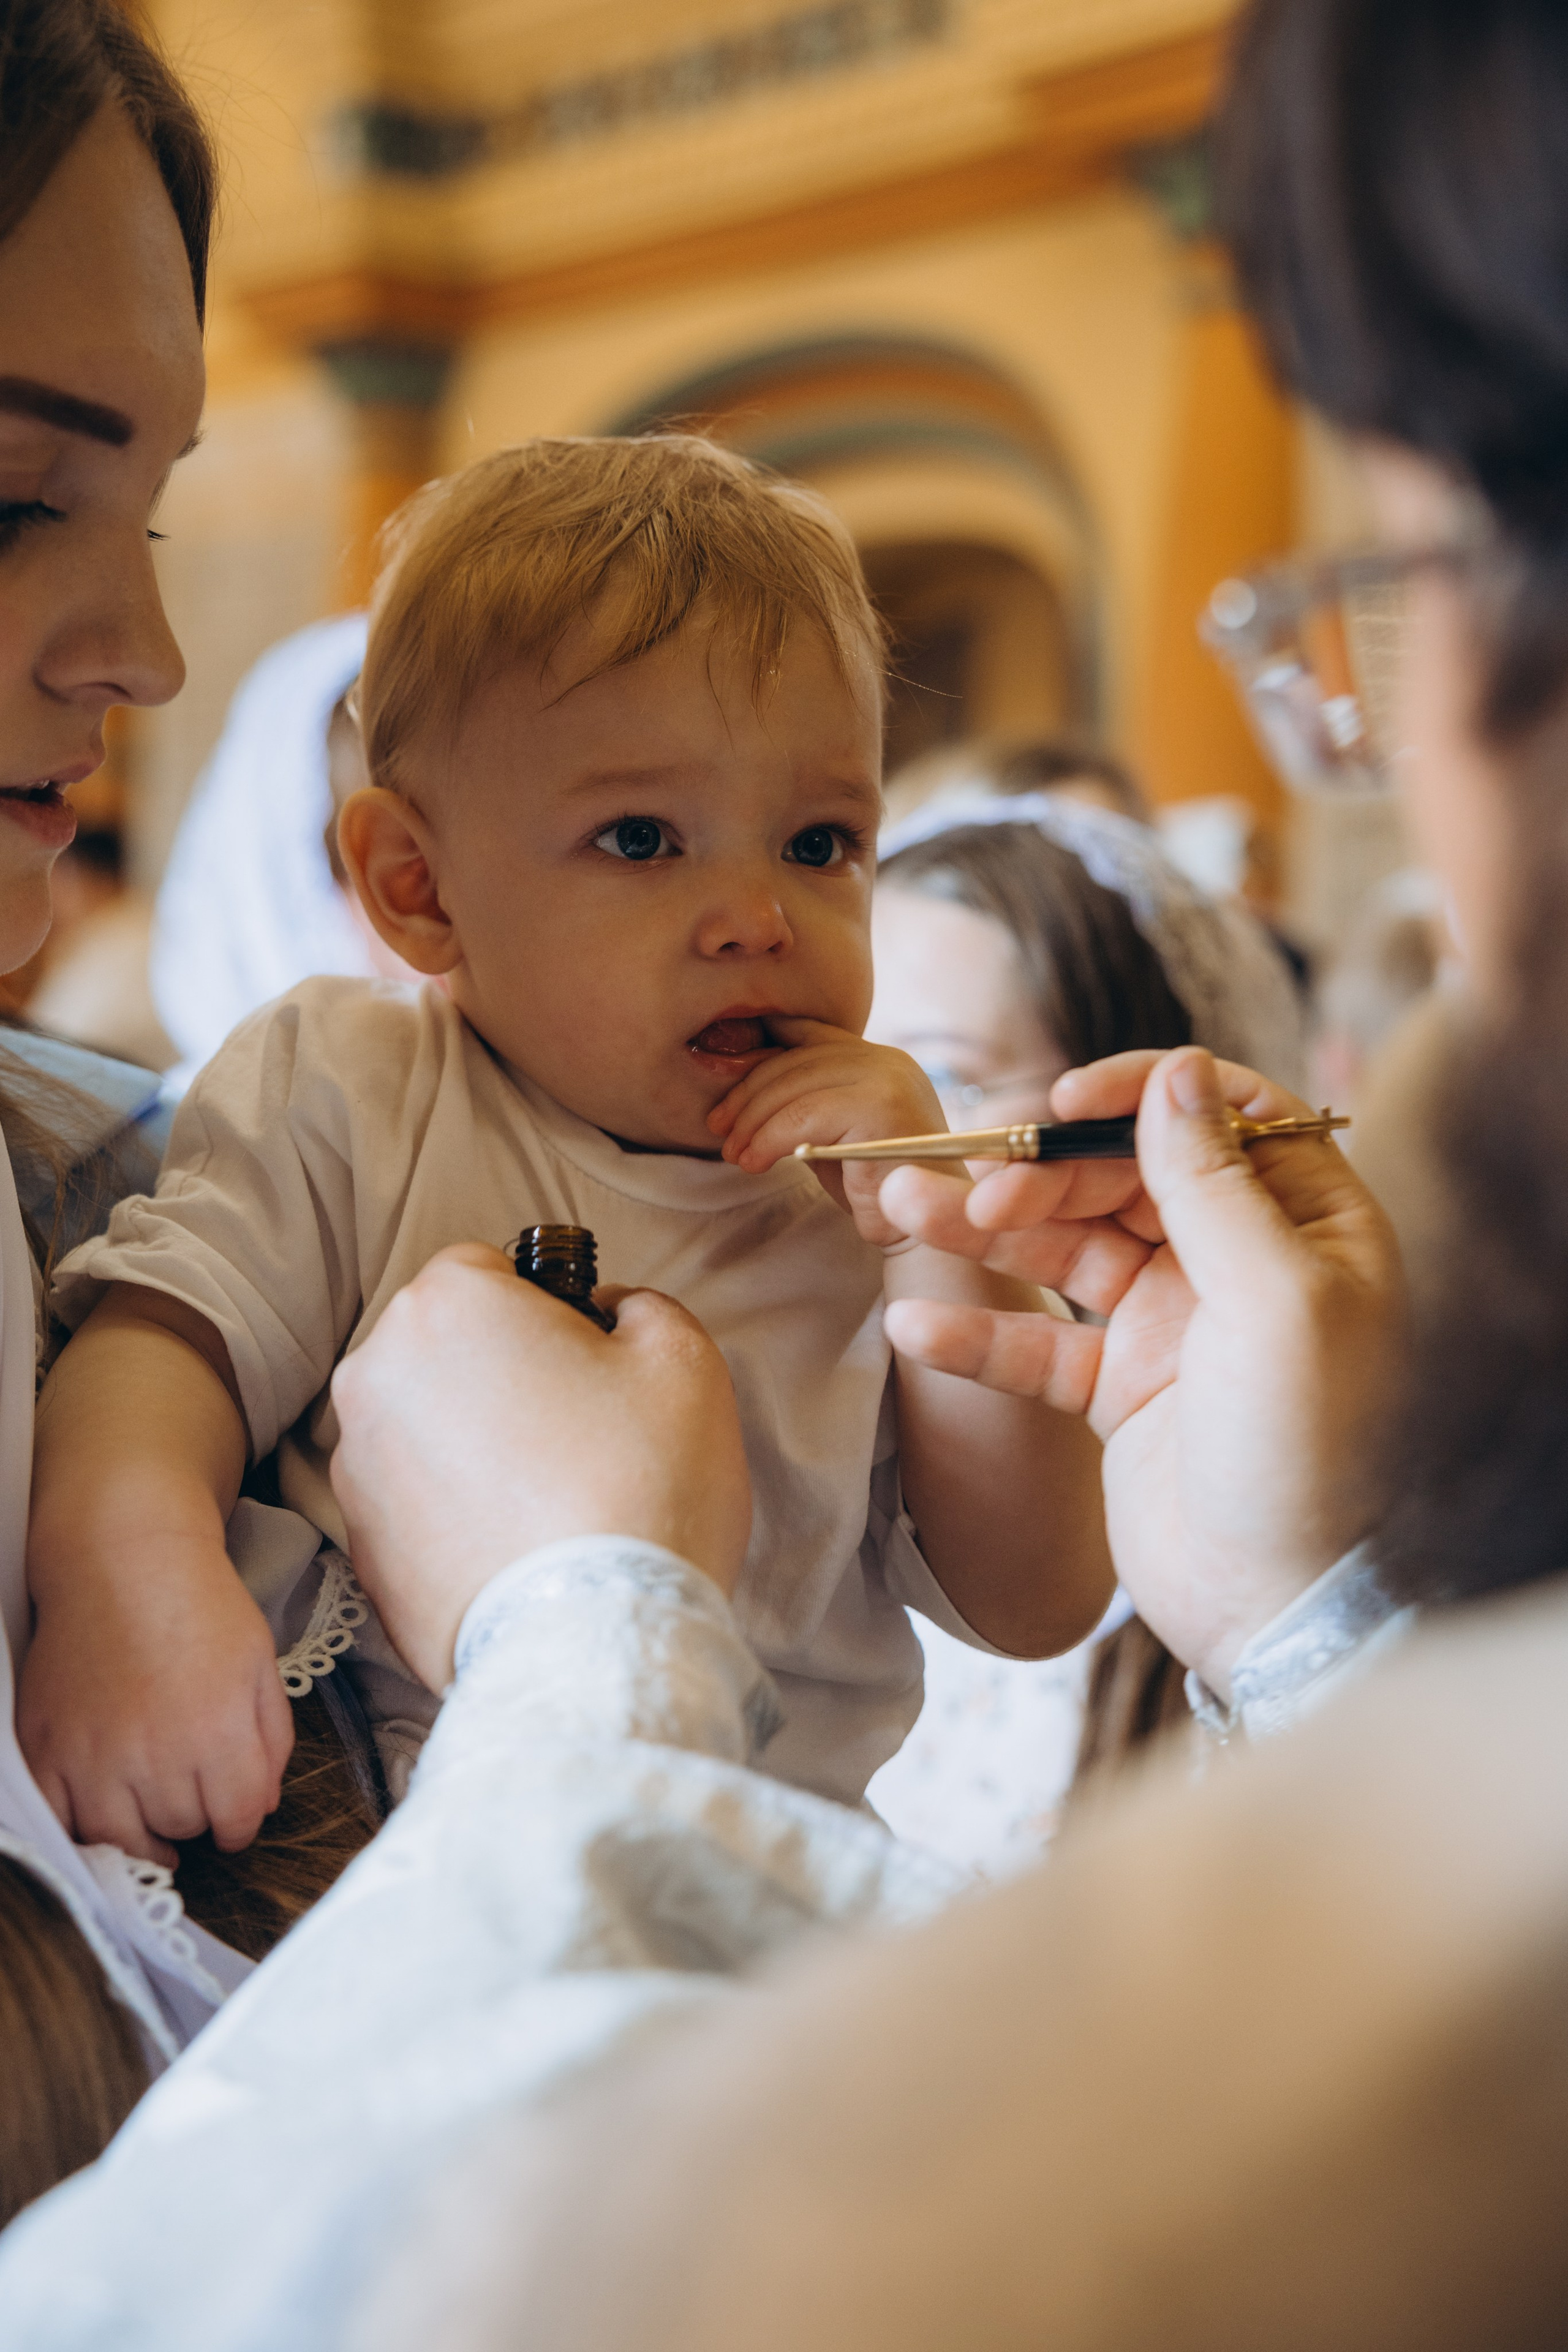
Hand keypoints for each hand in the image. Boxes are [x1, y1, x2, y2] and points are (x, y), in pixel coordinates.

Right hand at [18, 1547, 293, 1867]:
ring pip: (122, 1838)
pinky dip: (82, 1827)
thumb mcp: (261, 1667)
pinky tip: (104, 1812)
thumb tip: (261, 1807)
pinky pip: (60, 1822)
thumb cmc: (202, 1609)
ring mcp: (92, 1755)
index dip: (241, 1826)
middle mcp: (154, 1753)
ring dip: (144, 1832)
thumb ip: (271, 1743)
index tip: (234, 1820)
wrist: (125, 1564)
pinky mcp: (45, 1749)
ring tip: (153, 1812)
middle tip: (192, 1791)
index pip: (236, 1820)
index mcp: (217, 1731)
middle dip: (196, 1816)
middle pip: (182, 1827)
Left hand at [329, 1246, 753, 1690]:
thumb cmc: (641, 1485)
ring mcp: (356, 1469)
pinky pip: (413, 1506)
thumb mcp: (682, 1358)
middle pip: (447, 1348)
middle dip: (501, 1375)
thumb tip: (606, 1317)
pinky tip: (516, 1547)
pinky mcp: (360, 1552)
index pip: (490, 1270)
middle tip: (576, 1433)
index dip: (549, 1311)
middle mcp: (375, 1375)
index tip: (587, 1363)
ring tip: (548, 1501)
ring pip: (425, 1426)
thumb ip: (639, 1306)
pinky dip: (455, 1516)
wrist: (594, 1642)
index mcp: (444, 1305)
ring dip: (474, 1445)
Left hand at [707, 1017, 944, 1244]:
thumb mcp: (831, 1132)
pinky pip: (804, 1117)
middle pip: (797, 1060)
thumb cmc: (872, 1187)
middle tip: (719, 1129)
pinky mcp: (882, 1107)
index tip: (727, 1091)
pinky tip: (755, 1162)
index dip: (761, 1054)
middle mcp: (888, 1061)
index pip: (809, 1035)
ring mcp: (888, 1079)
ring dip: (753, 1122)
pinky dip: (769, 1140)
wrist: (922, 1233)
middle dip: (747, 1095)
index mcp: (879, 1059)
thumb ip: (805, 1101)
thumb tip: (743, 1085)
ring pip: (796, 1088)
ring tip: (735, 1154)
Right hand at [878, 1047, 1405, 1696]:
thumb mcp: (1274, 1301)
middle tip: (970, 1190)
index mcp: (1306, 1224)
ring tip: (898, 1207)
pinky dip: (975, 1329)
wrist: (1278, 1610)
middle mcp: (1238, 1261)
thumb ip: (1215, 1185)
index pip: (1221, 1114)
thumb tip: (1179, 1072)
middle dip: (1039, 1170)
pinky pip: (1034, 1341)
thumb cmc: (1307, 1453)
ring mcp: (1173, 1324)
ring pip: (1064, 1246)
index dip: (1140, 1093)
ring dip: (982, 1228)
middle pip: (1124, 1174)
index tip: (1061, 1101)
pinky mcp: (1119, 1389)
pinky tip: (912, 1323)